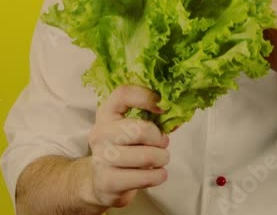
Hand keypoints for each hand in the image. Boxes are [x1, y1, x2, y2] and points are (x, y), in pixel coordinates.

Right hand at [81, 85, 170, 209]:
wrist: (103, 183)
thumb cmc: (125, 150)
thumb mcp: (132, 129)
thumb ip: (151, 118)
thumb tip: (177, 113)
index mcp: (106, 113)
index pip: (123, 94)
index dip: (146, 97)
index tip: (163, 108)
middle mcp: (100, 133)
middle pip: (140, 130)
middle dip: (159, 139)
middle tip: (162, 144)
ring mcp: (101, 158)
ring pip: (146, 156)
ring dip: (162, 159)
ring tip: (160, 160)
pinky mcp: (108, 181)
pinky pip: (145, 178)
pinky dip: (158, 176)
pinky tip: (155, 174)